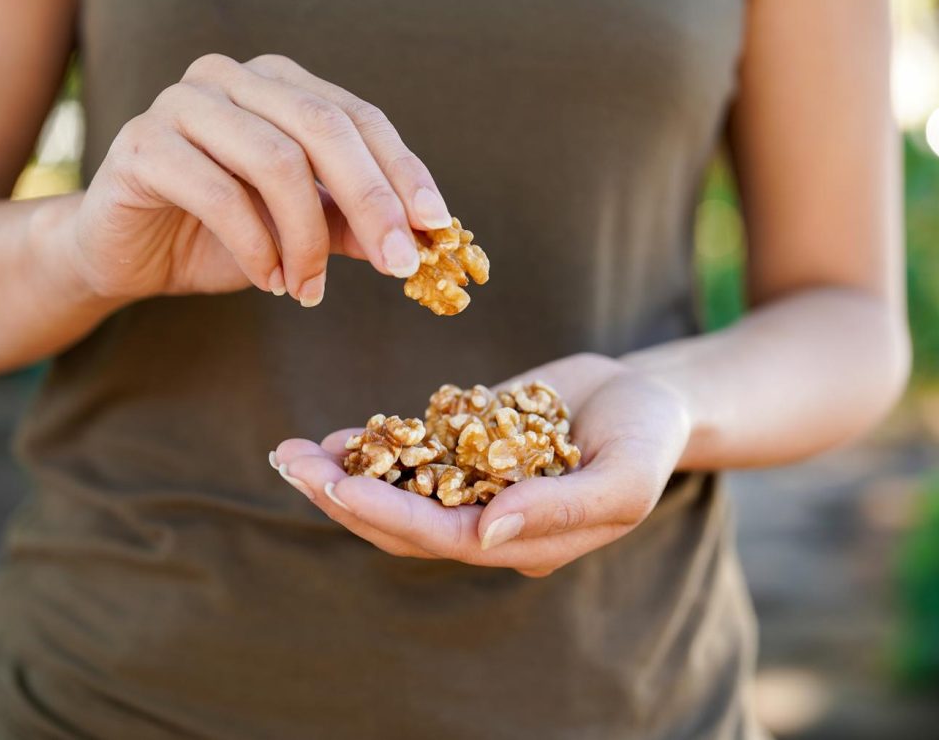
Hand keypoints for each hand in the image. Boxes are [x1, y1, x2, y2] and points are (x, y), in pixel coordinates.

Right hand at [53, 53, 452, 304]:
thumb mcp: (299, 231)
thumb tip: (422, 238)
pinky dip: (256, 247)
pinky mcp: (142, 144)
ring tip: (309, 289)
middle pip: (324, 129)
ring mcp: (182, 104)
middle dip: (372, 202)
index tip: (437, 226)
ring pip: (277, 161)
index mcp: (277, 85)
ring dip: (307, 239)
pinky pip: (220, 194)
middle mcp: (231, 79)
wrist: (122, 254)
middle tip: (400, 265)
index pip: (358, 118)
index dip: (403, 171)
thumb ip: (352, 224)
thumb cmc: (217, 236)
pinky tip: (268, 281)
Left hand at [273, 353, 692, 576]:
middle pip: (402, 522)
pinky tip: (333, 436)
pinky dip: (371, 446)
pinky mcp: (464, 449)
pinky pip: (410, 454)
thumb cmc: (649, 439)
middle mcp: (488, 522)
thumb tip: (487, 533)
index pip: (443, 537)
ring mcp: (472, 486)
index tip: (340, 486)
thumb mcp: (623, 477)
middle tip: (289, 463)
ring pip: (396, 491)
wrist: (649, 397)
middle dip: (343, 495)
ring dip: (342, 473)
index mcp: (523, 542)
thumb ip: (559, 509)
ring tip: (292, 452)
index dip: (389, 514)